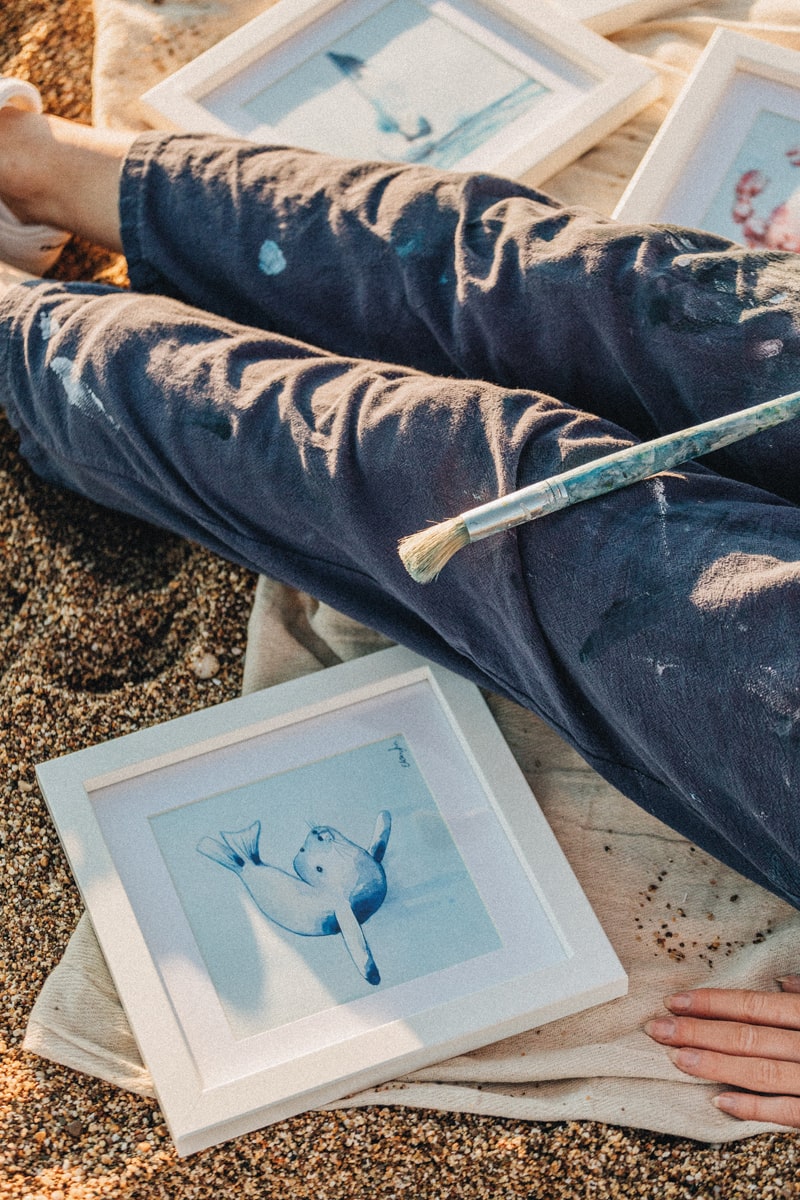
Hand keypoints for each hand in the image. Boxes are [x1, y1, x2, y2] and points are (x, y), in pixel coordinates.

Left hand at [644, 976, 799, 1126]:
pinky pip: (785, 1113)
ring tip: (676, 1059)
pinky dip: (752, 1108)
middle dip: (697, 1032)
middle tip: (658, 1029)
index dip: (709, 1003)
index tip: (673, 1002)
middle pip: (745, 1038)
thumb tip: (779, 981)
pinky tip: (718, 1101)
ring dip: (715, 1065)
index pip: (751, 1006)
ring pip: (759, 1073)